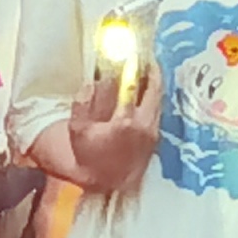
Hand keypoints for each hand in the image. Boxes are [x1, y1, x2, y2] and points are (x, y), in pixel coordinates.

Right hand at [43, 68, 159, 195]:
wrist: (106, 183)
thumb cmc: (89, 156)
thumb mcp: (77, 130)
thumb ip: (83, 103)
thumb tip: (93, 81)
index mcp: (125, 121)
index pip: (134, 86)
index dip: (134, 67)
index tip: (133, 54)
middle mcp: (144, 125)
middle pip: (155, 90)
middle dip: (153, 72)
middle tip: (149, 58)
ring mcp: (152, 132)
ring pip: (159, 101)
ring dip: (155, 85)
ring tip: (150, 71)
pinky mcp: (156, 138)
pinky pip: (158, 112)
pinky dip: (154, 99)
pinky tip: (148, 92)